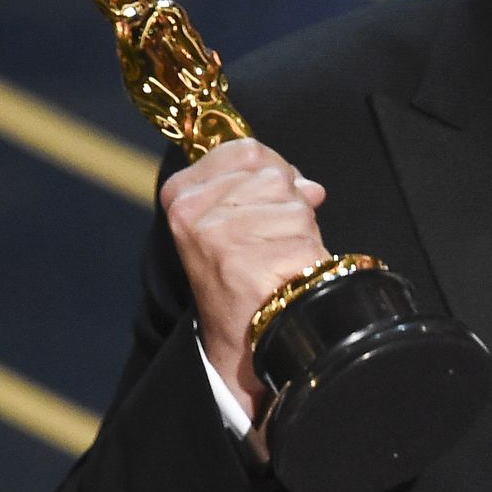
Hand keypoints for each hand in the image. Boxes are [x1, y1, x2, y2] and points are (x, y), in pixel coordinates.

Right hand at [159, 137, 328, 419]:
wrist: (245, 343)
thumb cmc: (242, 279)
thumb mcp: (228, 222)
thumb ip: (256, 188)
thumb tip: (310, 186)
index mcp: (180, 197)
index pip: (246, 149)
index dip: (273, 170)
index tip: (266, 201)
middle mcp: (194, 213)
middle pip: (275, 173)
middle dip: (288, 203)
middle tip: (273, 242)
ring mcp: (222, 236)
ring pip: (295, 203)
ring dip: (301, 232)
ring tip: (279, 262)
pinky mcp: (252, 259)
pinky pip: (307, 233)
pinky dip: (311, 254)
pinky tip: (289, 277)